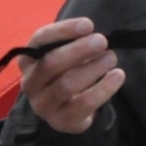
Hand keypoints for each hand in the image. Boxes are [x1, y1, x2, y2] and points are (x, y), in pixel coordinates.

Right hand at [16, 17, 124, 134]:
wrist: (66, 111)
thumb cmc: (65, 74)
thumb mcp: (63, 55)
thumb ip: (72, 43)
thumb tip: (92, 33)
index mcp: (28, 61)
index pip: (40, 40)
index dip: (63, 30)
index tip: (88, 24)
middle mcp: (30, 83)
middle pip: (50, 64)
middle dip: (78, 50)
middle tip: (102, 41)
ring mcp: (44, 105)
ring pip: (66, 85)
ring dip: (92, 69)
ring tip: (111, 57)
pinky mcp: (61, 121)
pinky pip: (83, 104)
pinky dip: (103, 89)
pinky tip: (118, 76)